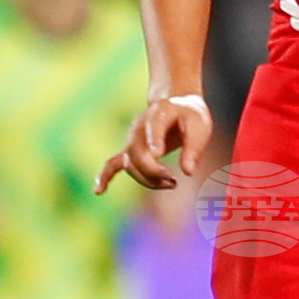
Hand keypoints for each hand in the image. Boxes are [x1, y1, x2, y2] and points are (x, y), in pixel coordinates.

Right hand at [95, 96, 212, 192]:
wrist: (178, 107)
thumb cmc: (190, 118)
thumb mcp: (200, 127)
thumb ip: (194, 148)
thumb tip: (188, 172)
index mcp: (160, 112)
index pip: (154, 125)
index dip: (154, 139)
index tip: (158, 153)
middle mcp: (141, 125)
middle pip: (137, 152)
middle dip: (153, 171)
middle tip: (173, 181)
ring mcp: (132, 138)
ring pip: (130, 164)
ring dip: (148, 179)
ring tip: (172, 183)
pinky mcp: (129, 150)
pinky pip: (112, 164)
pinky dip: (105, 177)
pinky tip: (98, 191)